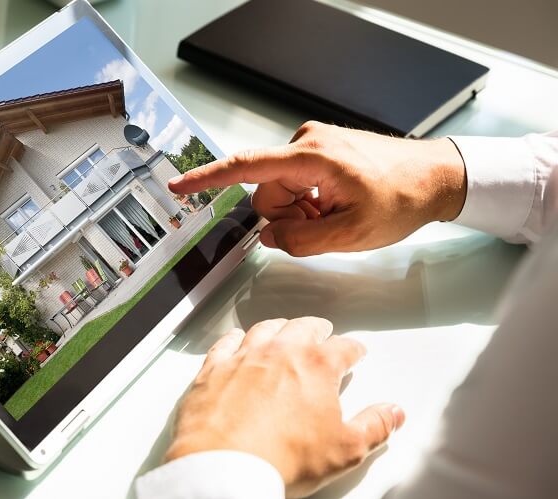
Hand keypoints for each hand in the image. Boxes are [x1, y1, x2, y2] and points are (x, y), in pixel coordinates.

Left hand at [165, 317, 404, 497]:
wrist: (225, 464)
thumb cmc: (282, 457)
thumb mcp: (345, 449)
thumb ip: (374, 427)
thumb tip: (392, 413)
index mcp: (316, 367)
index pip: (343, 348)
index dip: (353, 349)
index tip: (356, 350)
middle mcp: (279, 352)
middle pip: (302, 328)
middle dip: (316, 328)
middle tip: (322, 330)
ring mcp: (243, 358)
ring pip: (264, 329)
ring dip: (278, 327)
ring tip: (284, 328)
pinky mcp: (213, 370)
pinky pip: (225, 343)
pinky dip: (234, 338)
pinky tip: (236, 339)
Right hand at [168, 121, 466, 255]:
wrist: (436, 176)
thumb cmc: (402, 198)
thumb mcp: (351, 234)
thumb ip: (301, 241)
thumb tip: (271, 238)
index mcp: (310, 157)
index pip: (246, 168)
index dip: (207, 179)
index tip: (178, 185)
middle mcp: (305, 142)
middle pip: (266, 193)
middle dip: (287, 217)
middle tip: (323, 225)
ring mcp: (311, 144)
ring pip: (279, 192)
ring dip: (299, 212)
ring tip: (334, 216)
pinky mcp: (317, 151)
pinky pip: (294, 184)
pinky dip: (308, 202)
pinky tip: (334, 206)